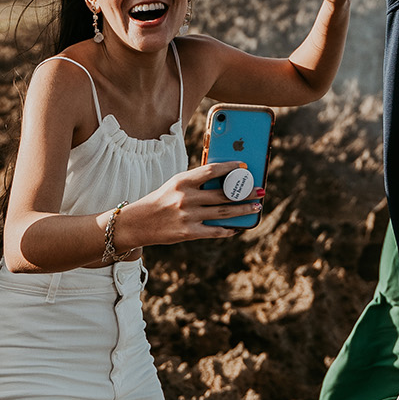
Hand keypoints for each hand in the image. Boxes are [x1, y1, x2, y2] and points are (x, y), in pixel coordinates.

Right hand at [114, 161, 263, 246]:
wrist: (138, 222)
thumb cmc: (161, 199)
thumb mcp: (175, 185)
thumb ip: (197, 183)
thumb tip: (226, 182)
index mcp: (182, 181)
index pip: (211, 170)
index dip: (231, 167)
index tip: (245, 167)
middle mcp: (186, 198)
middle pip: (223, 194)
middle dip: (245, 192)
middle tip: (260, 190)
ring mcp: (188, 216)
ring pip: (223, 213)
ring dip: (243, 210)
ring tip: (256, 208)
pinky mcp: (188, 233)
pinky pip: (214, 231)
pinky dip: (228, 230)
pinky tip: (237, 228)